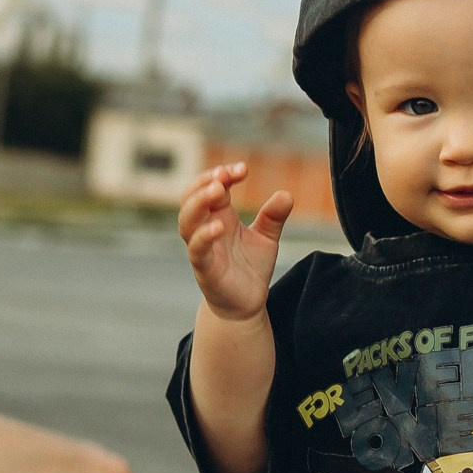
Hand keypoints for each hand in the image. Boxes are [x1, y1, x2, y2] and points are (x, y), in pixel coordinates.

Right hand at [179, 162, 291, 323]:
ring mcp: (201, 248)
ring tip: (217, 190)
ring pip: (186, 221)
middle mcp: (206, 228)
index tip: (243, 169)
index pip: (212, 186)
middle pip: (191, 198)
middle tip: (224, 176)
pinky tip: (218, 227)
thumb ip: (273, 217)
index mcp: (219, 216)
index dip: (223, 174)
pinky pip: (196, 250)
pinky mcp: (204, 268)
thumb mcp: (267, 238)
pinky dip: (203, 237)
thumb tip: (286, 194)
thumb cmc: (250, 268)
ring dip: (197, 203)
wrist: (247, 303)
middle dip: (204, 183)